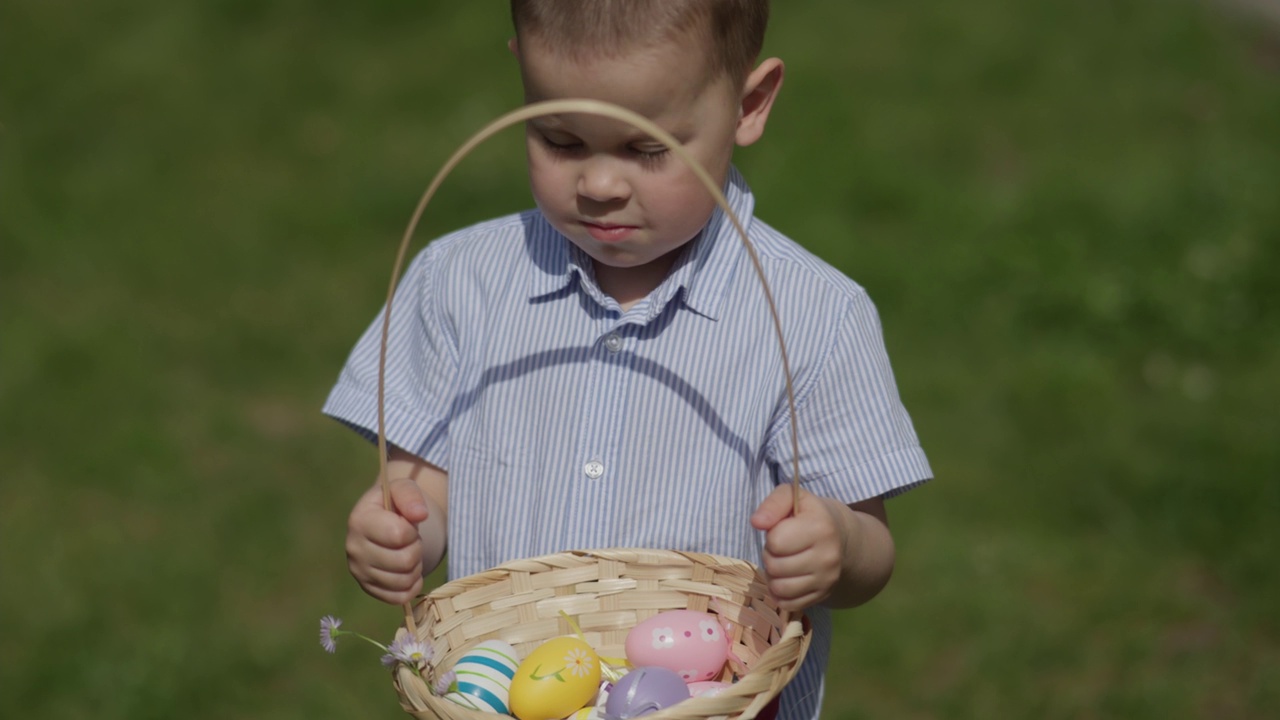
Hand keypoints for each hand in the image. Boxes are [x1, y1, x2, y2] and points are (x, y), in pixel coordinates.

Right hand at [345, 478, 430, 604]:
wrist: (386, 521)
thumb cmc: (394, 504)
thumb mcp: (402, 488)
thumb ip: (410, 495)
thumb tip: (420, 514)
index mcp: (359, 521)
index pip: (398, 535)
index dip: (412, 530)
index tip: (408, 524)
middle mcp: (353, 549)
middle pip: (404, 561)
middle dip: (416, 549)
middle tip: (412, 541)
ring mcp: (359, 571)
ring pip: (403, 581)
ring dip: (415, 567)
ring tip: (409, 553)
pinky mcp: (368, 588)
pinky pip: (399, 598)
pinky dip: (412, 586)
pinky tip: (409, 570)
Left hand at [750, 486, 846, 610]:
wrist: (841, 537)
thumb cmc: (809, 514)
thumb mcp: (792, 497)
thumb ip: (773, 504)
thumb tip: (757, 522)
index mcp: (821, 528)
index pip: (776, 541)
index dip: (772, 536)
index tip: (782, 530)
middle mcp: (828, 557)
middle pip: (775, 566)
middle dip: (770, 555)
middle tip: (780, 548)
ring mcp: (827, 580)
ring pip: (780, 588)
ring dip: (773, 576)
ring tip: (782, 562)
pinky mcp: (823, 596)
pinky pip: (788, 604)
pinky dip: (780, 594)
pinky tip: (786, 578)